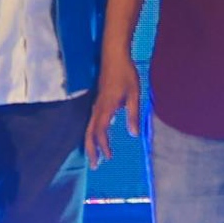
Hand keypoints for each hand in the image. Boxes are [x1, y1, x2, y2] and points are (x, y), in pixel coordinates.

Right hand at [83, 48, 143, 164]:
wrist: (114, 56)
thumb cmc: (126, 74)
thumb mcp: (134, 94)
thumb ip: (133, 115)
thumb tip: (133, 134)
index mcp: (105, 108)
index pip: (100, 133)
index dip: (103, 147)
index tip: (109, 158)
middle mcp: (97, 108)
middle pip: (90, 134)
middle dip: (92, 150)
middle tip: (95, 166)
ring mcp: (96, 104)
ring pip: (89, 128)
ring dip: (91, 143)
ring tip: (95, 156)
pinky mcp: (97, 101)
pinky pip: (92, 121)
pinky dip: (92, 133)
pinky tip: (99, 137)